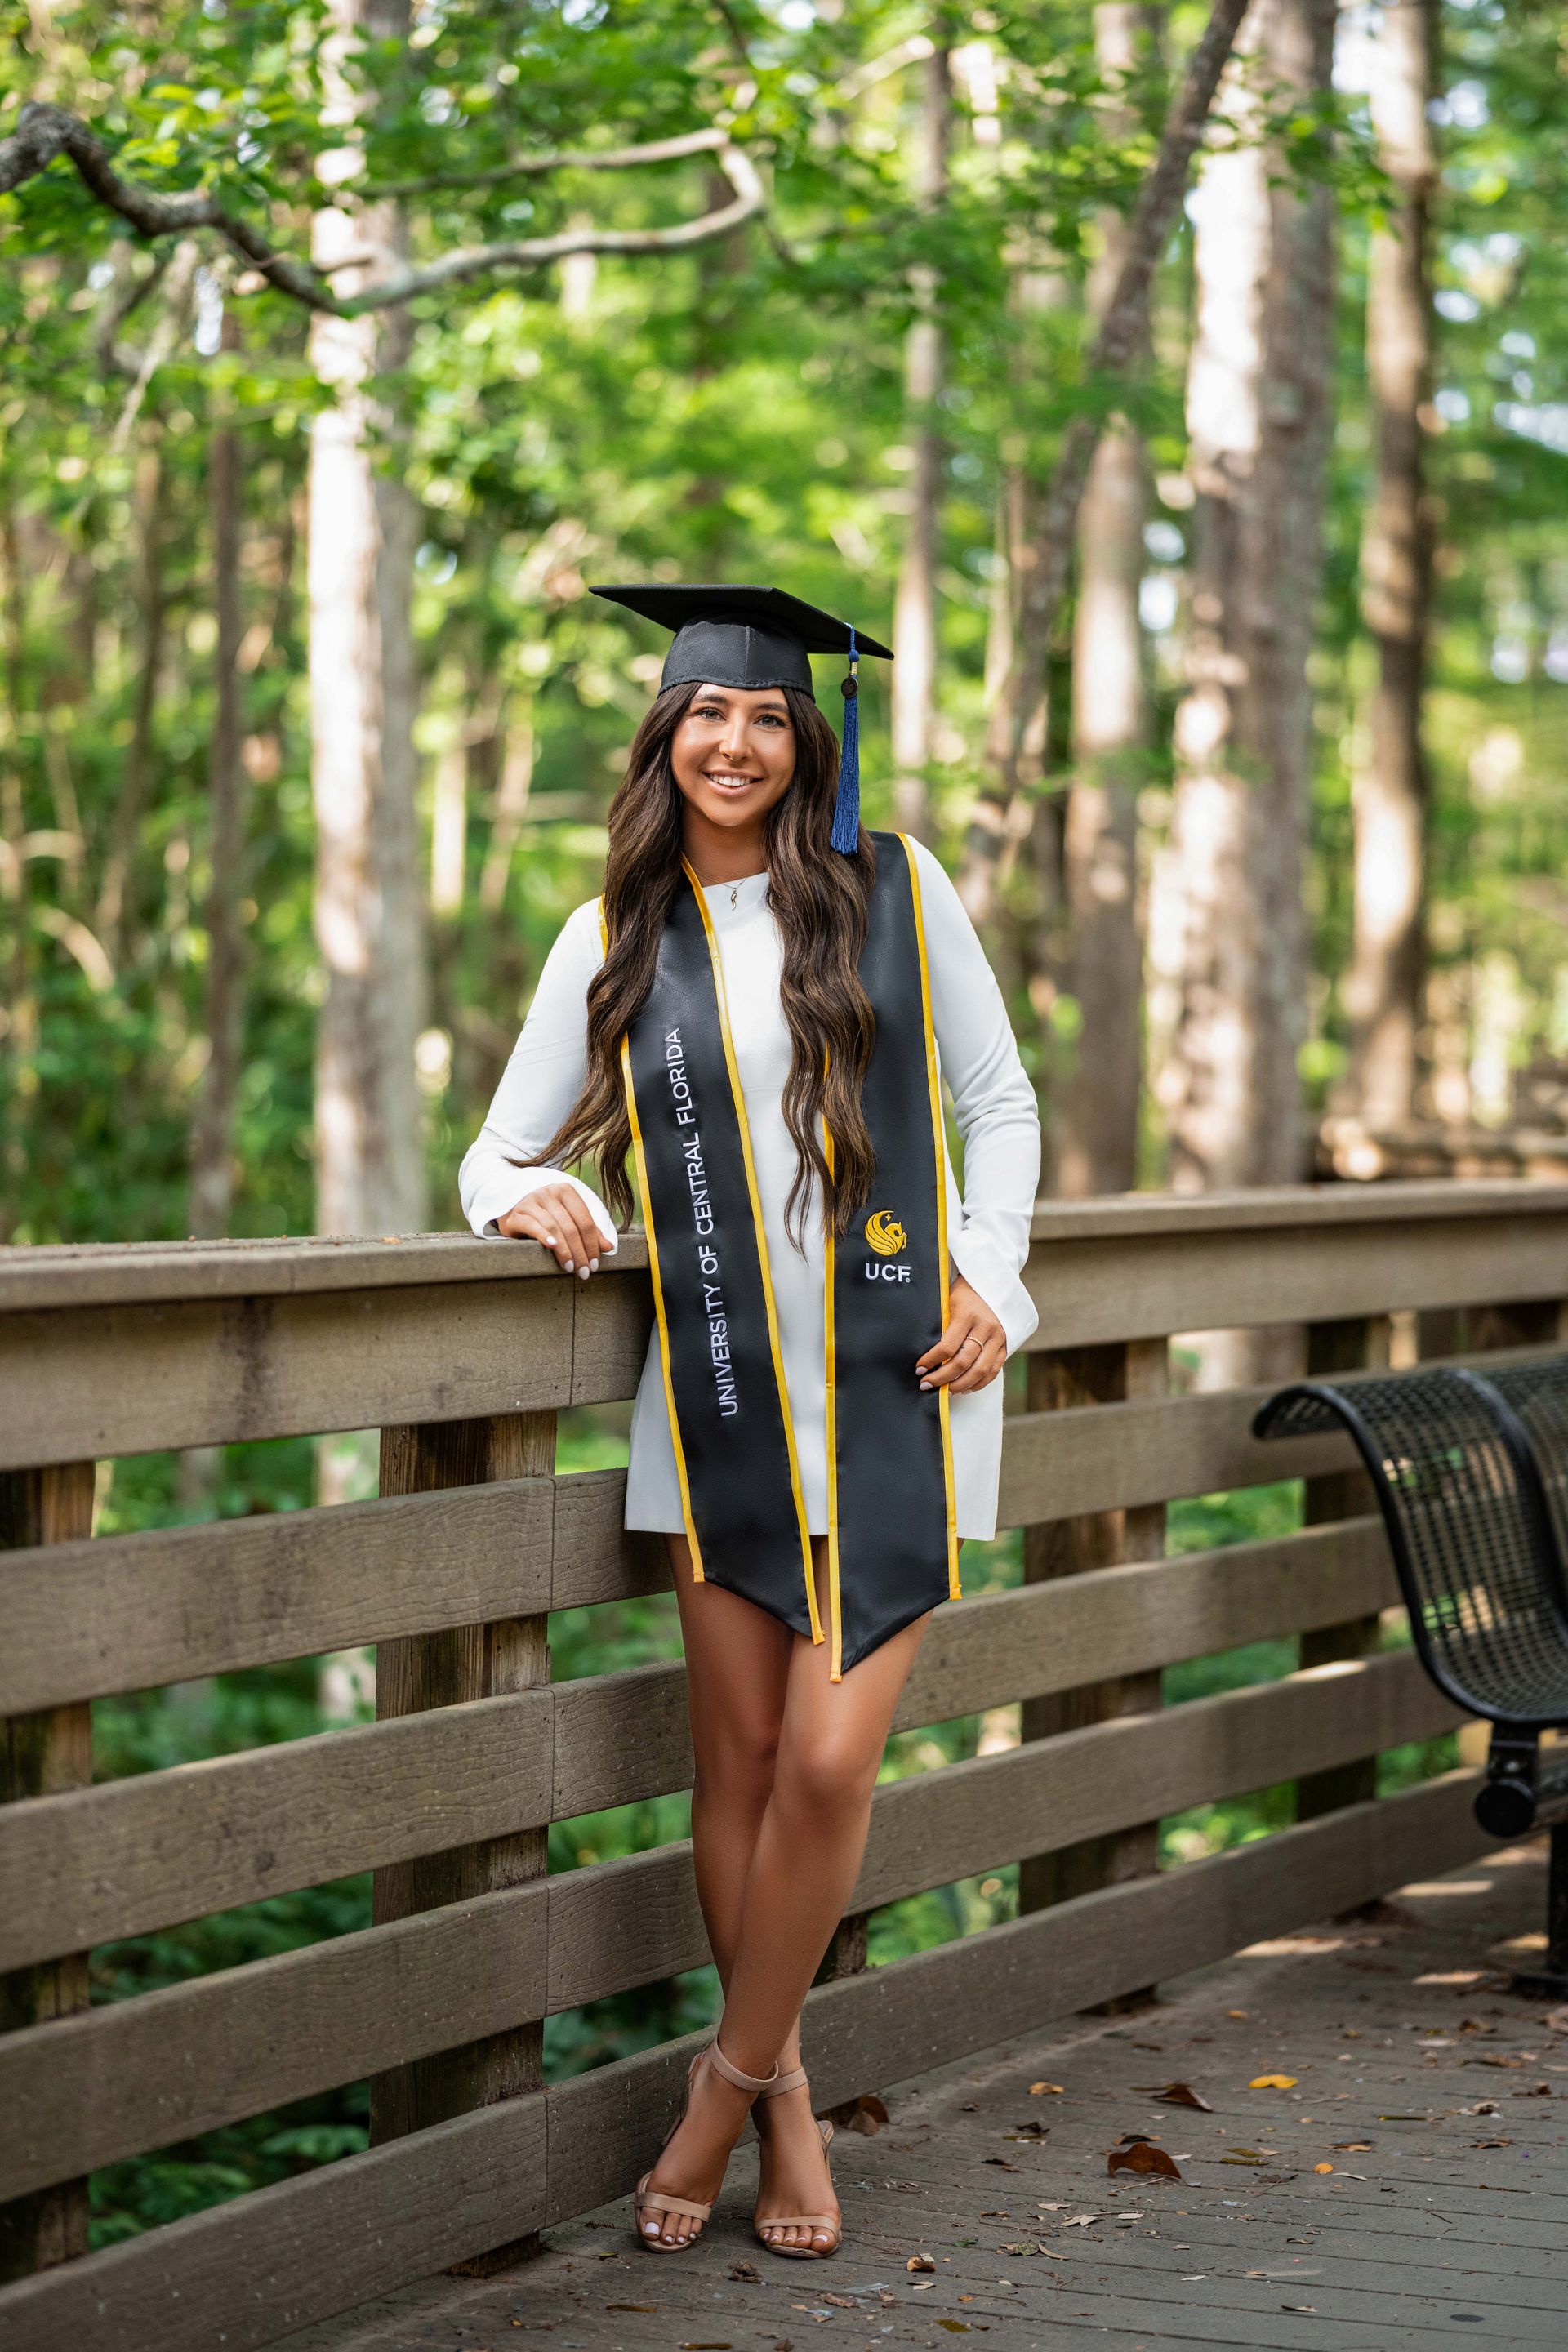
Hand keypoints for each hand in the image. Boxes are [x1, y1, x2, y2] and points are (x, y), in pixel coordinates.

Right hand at [496, 1182, 613, 1278]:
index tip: (595, 1263)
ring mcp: (531, 1201)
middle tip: (584, 1271)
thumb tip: (609, 1247)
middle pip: (571, 1226)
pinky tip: (552, 1247)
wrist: (511, 1209)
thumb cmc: (544, 1216)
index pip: (585, 1220)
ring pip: (553, 1227)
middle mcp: (549, 1193)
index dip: (592, 1243)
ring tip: (569, 1267)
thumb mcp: (567, 1219)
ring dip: (564, 1250)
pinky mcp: (516, 1214)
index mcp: (566, 1191)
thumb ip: (587, 1231)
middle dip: (580, 1252)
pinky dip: (543, 1236)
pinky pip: (532, 1225)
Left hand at [917, 1274, 1005, 1393]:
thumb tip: (924, 1354)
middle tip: (926, 1384)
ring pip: (980, 1371)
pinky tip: (964, 1388)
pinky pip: (994, 1371)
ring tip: (944, 1390)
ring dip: (960, 1385)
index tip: (919, 1369)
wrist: (991, 1283)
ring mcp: (999, 1337)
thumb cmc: (963, 1294)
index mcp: (968, 1315)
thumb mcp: (948, 1303)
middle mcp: (986, 1327)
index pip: (947, 1347)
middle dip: (942, 1378)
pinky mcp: (1006, 1344)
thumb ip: (940, 1326)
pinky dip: (979, 1383)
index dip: (931, 1361)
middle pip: (963, 1362)